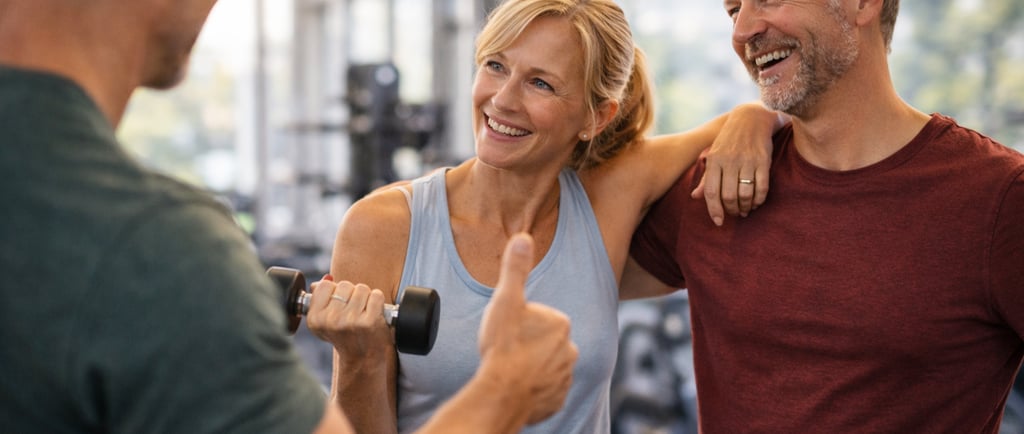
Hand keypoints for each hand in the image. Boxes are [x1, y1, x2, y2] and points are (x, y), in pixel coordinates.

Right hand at [305, 275, 393, 362]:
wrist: (363, 359)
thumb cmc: (345, 337)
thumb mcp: (325, 321)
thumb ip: (322, 298)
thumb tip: (326, 278)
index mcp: (315, 318)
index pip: (325, 286)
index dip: (336, 291)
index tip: (339, 305)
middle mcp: (331, 320)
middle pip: (345, 285)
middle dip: (352, 294)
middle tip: (354, 312)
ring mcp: (350, 321)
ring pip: (362, 288)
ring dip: (366, 298)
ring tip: (363, 313)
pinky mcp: (369, 322)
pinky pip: (376, 295)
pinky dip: (378, 302)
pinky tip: (374, 314)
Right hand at [478, 233, 578, 424]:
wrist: (502, 393)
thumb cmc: (503, 347)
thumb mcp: (505, 300)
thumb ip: (515, 269)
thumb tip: (523, 237)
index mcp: (560, 323)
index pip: (540, 318)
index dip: (520, 325)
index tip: (508, 333)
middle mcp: (570, 350)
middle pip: (544, 343)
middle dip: (528, 346)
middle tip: (507, 352)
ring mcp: (565, 377)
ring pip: (546, 367)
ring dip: (530, 368)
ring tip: (509, 370)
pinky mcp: (558, 400)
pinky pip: (545, 391)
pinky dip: (533, 389)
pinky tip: (516, 386)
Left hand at [692, 103, 781, 224]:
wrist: (751, 118)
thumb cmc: (729, 140)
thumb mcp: (714, 154)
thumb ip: (707, 177)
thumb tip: (694, 197)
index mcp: (714, 160)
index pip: (711, 192)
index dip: (714, 210)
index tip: (719, 222)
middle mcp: (729, 161)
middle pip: (728, 196)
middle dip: (732, 210)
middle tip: (735, 214)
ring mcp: (747, 160)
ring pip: (745, 194)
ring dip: (745, 207)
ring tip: (745, 210)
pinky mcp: (763, 160)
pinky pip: (762, 187)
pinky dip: (759, 199)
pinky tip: (756, 202)